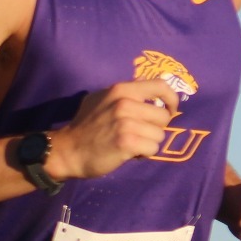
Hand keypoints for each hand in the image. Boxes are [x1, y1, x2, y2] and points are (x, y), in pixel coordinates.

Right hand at [49, 79, 176, 180]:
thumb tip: (151, 89)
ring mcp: (125, 122)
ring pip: (160, 135)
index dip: (172, 100)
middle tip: (139, 133)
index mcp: (121, 89)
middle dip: (155, 128)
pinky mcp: (126, 142)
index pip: (161, 86)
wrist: (69, 150)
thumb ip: (126, 93)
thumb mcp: (102, 99)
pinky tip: (129, 152)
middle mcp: (124, 103)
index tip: (169, 110)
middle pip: (164, 117)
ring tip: (131, 142)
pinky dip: (144, 154)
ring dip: (149, 142)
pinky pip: (153, 149)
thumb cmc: (87, 125)